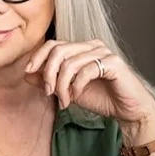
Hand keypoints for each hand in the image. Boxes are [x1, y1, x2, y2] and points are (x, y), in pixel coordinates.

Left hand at [25, 39, 154, 126]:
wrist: (127, 111)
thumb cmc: (101, 99)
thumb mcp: (68, 91)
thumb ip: (49, 81)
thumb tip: (27, 73)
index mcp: (81, 49)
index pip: (53, 44)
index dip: (38, 57)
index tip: (28, 72)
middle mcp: (92, 46)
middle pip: (58, 50)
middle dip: (48, 73)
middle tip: (49, 92)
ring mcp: (104, 52)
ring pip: (70, 62)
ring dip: (62, 85)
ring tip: (65, 100)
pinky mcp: (114, 63)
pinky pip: (86, 70)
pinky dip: (76, 86)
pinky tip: (76, 96)